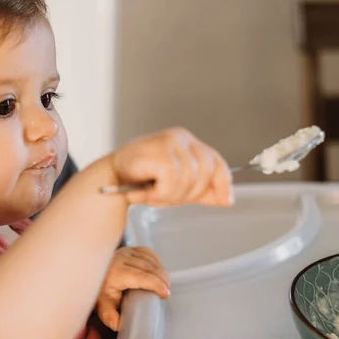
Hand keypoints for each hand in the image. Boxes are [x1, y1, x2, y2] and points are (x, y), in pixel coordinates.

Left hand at [96, 246, 169, 330]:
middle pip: (149, 267)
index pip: (142, 277)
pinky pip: (147, 252)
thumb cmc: (99, 291)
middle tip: (167, 291)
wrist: (89, 273)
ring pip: (150, 259)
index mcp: (117, 273)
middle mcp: (122, 259)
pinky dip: (156, 261)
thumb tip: (118, 325)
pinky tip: (159, 270)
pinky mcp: (129, 248)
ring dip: (161, 270)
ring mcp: (126, 251)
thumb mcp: (102, 306)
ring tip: (165, 283)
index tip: (165, 294)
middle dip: (162, 279)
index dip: (156, 285)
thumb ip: (109, 316)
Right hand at [111, 127, 233, 206]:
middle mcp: (181, 137)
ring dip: (169, 196)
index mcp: (188, 143)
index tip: (227, 201)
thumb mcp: (177, 186)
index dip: (223, 183)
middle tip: (164, 199)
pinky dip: (160, 193)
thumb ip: (200, 190)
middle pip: (205, 172)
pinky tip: (145, 192)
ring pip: (188, 179)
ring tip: (151, 195)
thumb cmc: (141, 180)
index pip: (216, 162)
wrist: (110, 178)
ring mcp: (170, 141)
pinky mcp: (159, 151)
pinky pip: (172, 180)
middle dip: (188, 194)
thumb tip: (227, 200)